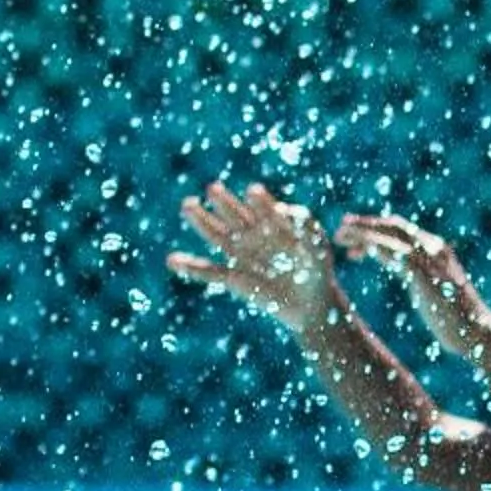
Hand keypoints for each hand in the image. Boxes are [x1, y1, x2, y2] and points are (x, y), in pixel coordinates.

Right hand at [169, 179, 338, 340]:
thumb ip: (305, 227)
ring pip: (217, 235)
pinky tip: (172, 260)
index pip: (263, 208)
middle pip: (233, 215)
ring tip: (188, 205)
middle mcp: (251, 234)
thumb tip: (286, 210)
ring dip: (202, 221)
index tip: (254, 192)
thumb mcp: (317, 246)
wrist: (312, 301)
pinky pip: (209, 272)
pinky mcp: (233, 278)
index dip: (258, 201)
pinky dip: (190, 267)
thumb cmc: (318, 268)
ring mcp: (240, 254)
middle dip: (224, 202)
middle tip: (213, 189)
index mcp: (271, 222)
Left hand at [336, 209, 490, 360]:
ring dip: (362, 233)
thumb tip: (413, 280)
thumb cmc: (456, 320)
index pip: (401, 231)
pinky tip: (357, 251)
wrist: (476, 333)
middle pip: (392, 226)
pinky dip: (373, 247)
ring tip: (340, 236)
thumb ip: (422, 279)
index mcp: (435, 251)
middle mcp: (433, 248)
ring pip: (389, 235)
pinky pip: (393, 253)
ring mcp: (429, 258)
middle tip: (340, 228)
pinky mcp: (422, 273)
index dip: (375, 230)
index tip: (353, 237)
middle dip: (365, 224)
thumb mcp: (433, 291)